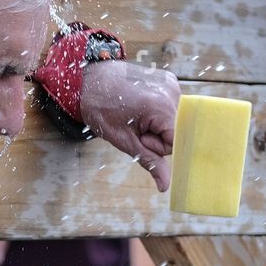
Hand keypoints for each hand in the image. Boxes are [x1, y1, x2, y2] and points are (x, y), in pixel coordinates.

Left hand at [78, 60, 180, 190]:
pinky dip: (157, 111)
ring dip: (157, 123)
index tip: (138, 136)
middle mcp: (171, 91)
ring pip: (174, 119)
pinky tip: (141, 105)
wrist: (88, 81)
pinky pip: (170, 106)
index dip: (156, 145)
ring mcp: (171, 83)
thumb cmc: (101, 109)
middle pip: (177, 130)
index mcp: (161, 106)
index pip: (175, 142)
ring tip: (135, 114)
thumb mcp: (124, 140)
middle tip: (133, 125)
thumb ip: (149, 161)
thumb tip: (165, 186)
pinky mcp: (168, 79)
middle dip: (157, 134)